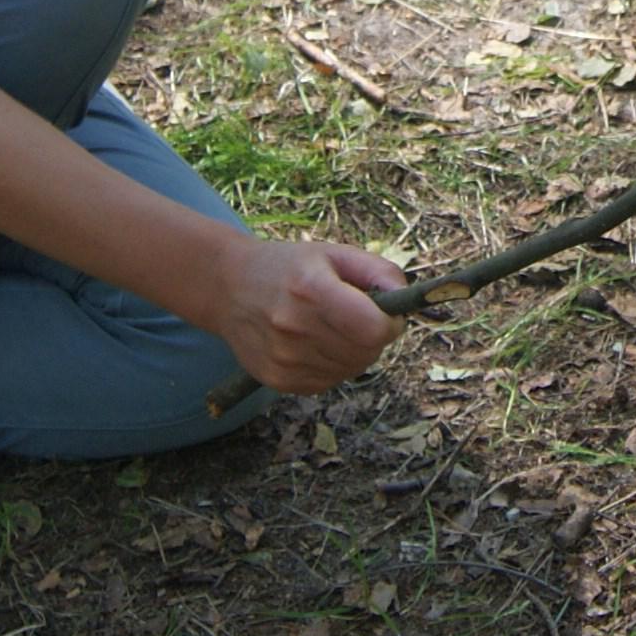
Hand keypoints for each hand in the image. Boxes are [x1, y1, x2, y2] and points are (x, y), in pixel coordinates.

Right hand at [217, 241, 408, 395]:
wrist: (228, 287)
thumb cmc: (288, 268)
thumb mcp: (333, 254)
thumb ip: (377, 271)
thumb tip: (406, 299)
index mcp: (311, 289)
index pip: (373, 329)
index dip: (389, 322)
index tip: (385, 312)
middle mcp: (294, 328)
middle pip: (366, 352)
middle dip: (374, 336)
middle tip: (357, 317)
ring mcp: (284, 359)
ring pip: (351, 369)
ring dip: (353, 352)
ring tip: (331, 327)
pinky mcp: (278, 380)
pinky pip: (329, 381)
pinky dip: (333, 365)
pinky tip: (314, 343)